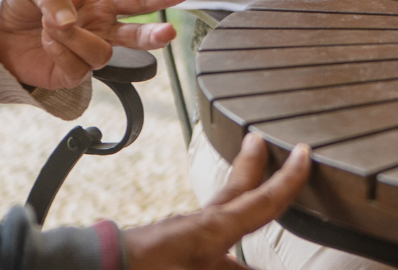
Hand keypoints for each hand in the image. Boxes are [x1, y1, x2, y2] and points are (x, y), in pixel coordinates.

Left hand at [0, 0, 197, 89]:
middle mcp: (99, 29)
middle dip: (153, 36)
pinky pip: (77, 69)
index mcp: (100, 3)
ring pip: (102, 54)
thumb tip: (71, 21)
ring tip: (53, 29)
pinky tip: (48, 44)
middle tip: (167, 33)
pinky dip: (60, 53)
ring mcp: (86, 53)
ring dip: (76, 39)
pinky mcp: (69, 74)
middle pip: (137, 35)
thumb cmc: (17, 2)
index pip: (138, 1)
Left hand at [123, 134, 311, 269]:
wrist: (92, 269)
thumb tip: (253, 265)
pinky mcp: (165, 249)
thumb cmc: (142, 269)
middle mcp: (200, 228)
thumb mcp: (198, 267)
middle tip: (258, 140)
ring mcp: (181, 236)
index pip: (262, 201)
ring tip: (254, 211)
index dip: (288, 180)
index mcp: (213, 230)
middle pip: (236, 192)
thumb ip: (230, 266)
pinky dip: (218, 247)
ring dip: (239, 211)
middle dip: (252, 168)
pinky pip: (202, 243)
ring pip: (219, 221)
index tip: (305, 154)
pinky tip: (219, 259)